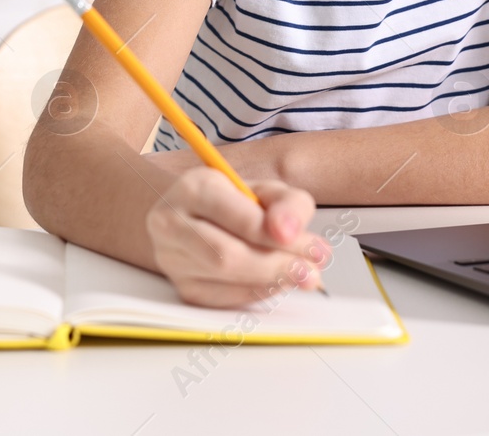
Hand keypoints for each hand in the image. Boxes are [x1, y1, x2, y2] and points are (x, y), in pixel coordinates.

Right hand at [147, 166, 330, 307]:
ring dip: (271, 281)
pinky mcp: (182, 288)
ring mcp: (172, 259)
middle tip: (312, 271)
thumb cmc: (232, 201)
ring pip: (224, 280)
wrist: (192, 216)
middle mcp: (172, 223)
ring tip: (302, 276)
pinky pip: (224, 299)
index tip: (316, 249)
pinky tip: (275, 282)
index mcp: (194, 188)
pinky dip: (257, 293)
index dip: (281, 239)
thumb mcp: (264, 190)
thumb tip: (291, 233)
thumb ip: (287, 204)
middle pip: (227, 256)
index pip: (241, 220)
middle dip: (278, 266)